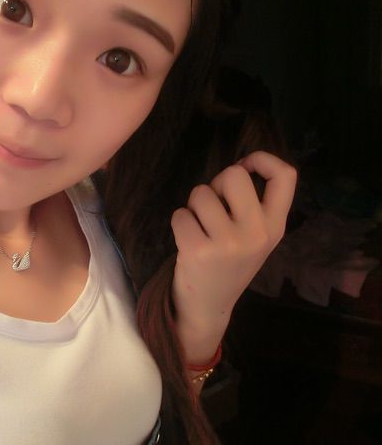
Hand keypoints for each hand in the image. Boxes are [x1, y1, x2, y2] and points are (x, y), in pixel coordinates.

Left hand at [171, 150, 296, 334]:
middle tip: (214, 207)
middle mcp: (257, 233)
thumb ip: (253, 204)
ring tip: (201, 228)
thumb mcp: (254, 236)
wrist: (209, 306)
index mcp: (275, 226)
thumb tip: (240, 164)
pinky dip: (179, 222)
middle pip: (234, 174)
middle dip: (217, 184)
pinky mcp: (199, 250)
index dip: (262, 159)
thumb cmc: (228, 261)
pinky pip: (180, 213)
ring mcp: (228, 243)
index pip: (286, 175)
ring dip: (194, 206)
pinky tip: (188, 240)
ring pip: (201, 192)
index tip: (245, 166)